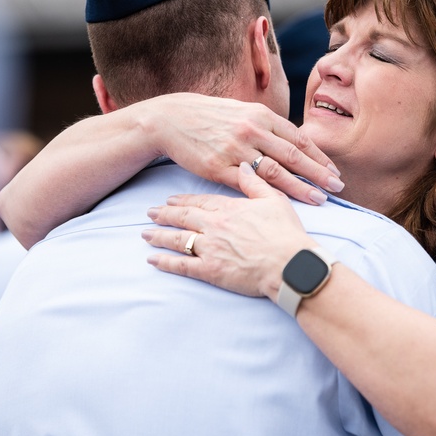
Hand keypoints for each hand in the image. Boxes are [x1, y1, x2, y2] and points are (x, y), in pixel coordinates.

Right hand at [141, 93, 342, 204]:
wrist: (172, 119)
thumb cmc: (211, 117)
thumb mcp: (242, 111)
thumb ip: (268, 126)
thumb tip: (294, 141)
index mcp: (261, 115)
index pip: (298, 138)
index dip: (319, 156)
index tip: (334, 170)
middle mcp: (253, 130)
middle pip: (294, 155)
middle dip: (319, 173)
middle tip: (338, 186)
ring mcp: (236, 149)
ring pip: (276, 171)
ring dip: (301, 186)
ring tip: (319, 198)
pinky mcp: (219, 167)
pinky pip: (249, 184)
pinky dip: (268, 195)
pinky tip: (281, 204)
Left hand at [143, 162, 318, 300]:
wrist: (289, 264)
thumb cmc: (286, 233)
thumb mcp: (274, 201)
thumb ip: (256, 183)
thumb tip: (245, 165)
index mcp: (229, 209)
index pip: (200, 202)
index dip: (183, 201)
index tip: (171, 199)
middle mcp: (214, 226)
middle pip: (183, 217)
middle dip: (165, 214)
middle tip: (150, 213)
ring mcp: (210, 248)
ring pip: (178, 240)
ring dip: (159, 236)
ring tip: (145, 234)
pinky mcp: (210, 270)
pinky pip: (182, 265)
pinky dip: (165, 262)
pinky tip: (153, 260)